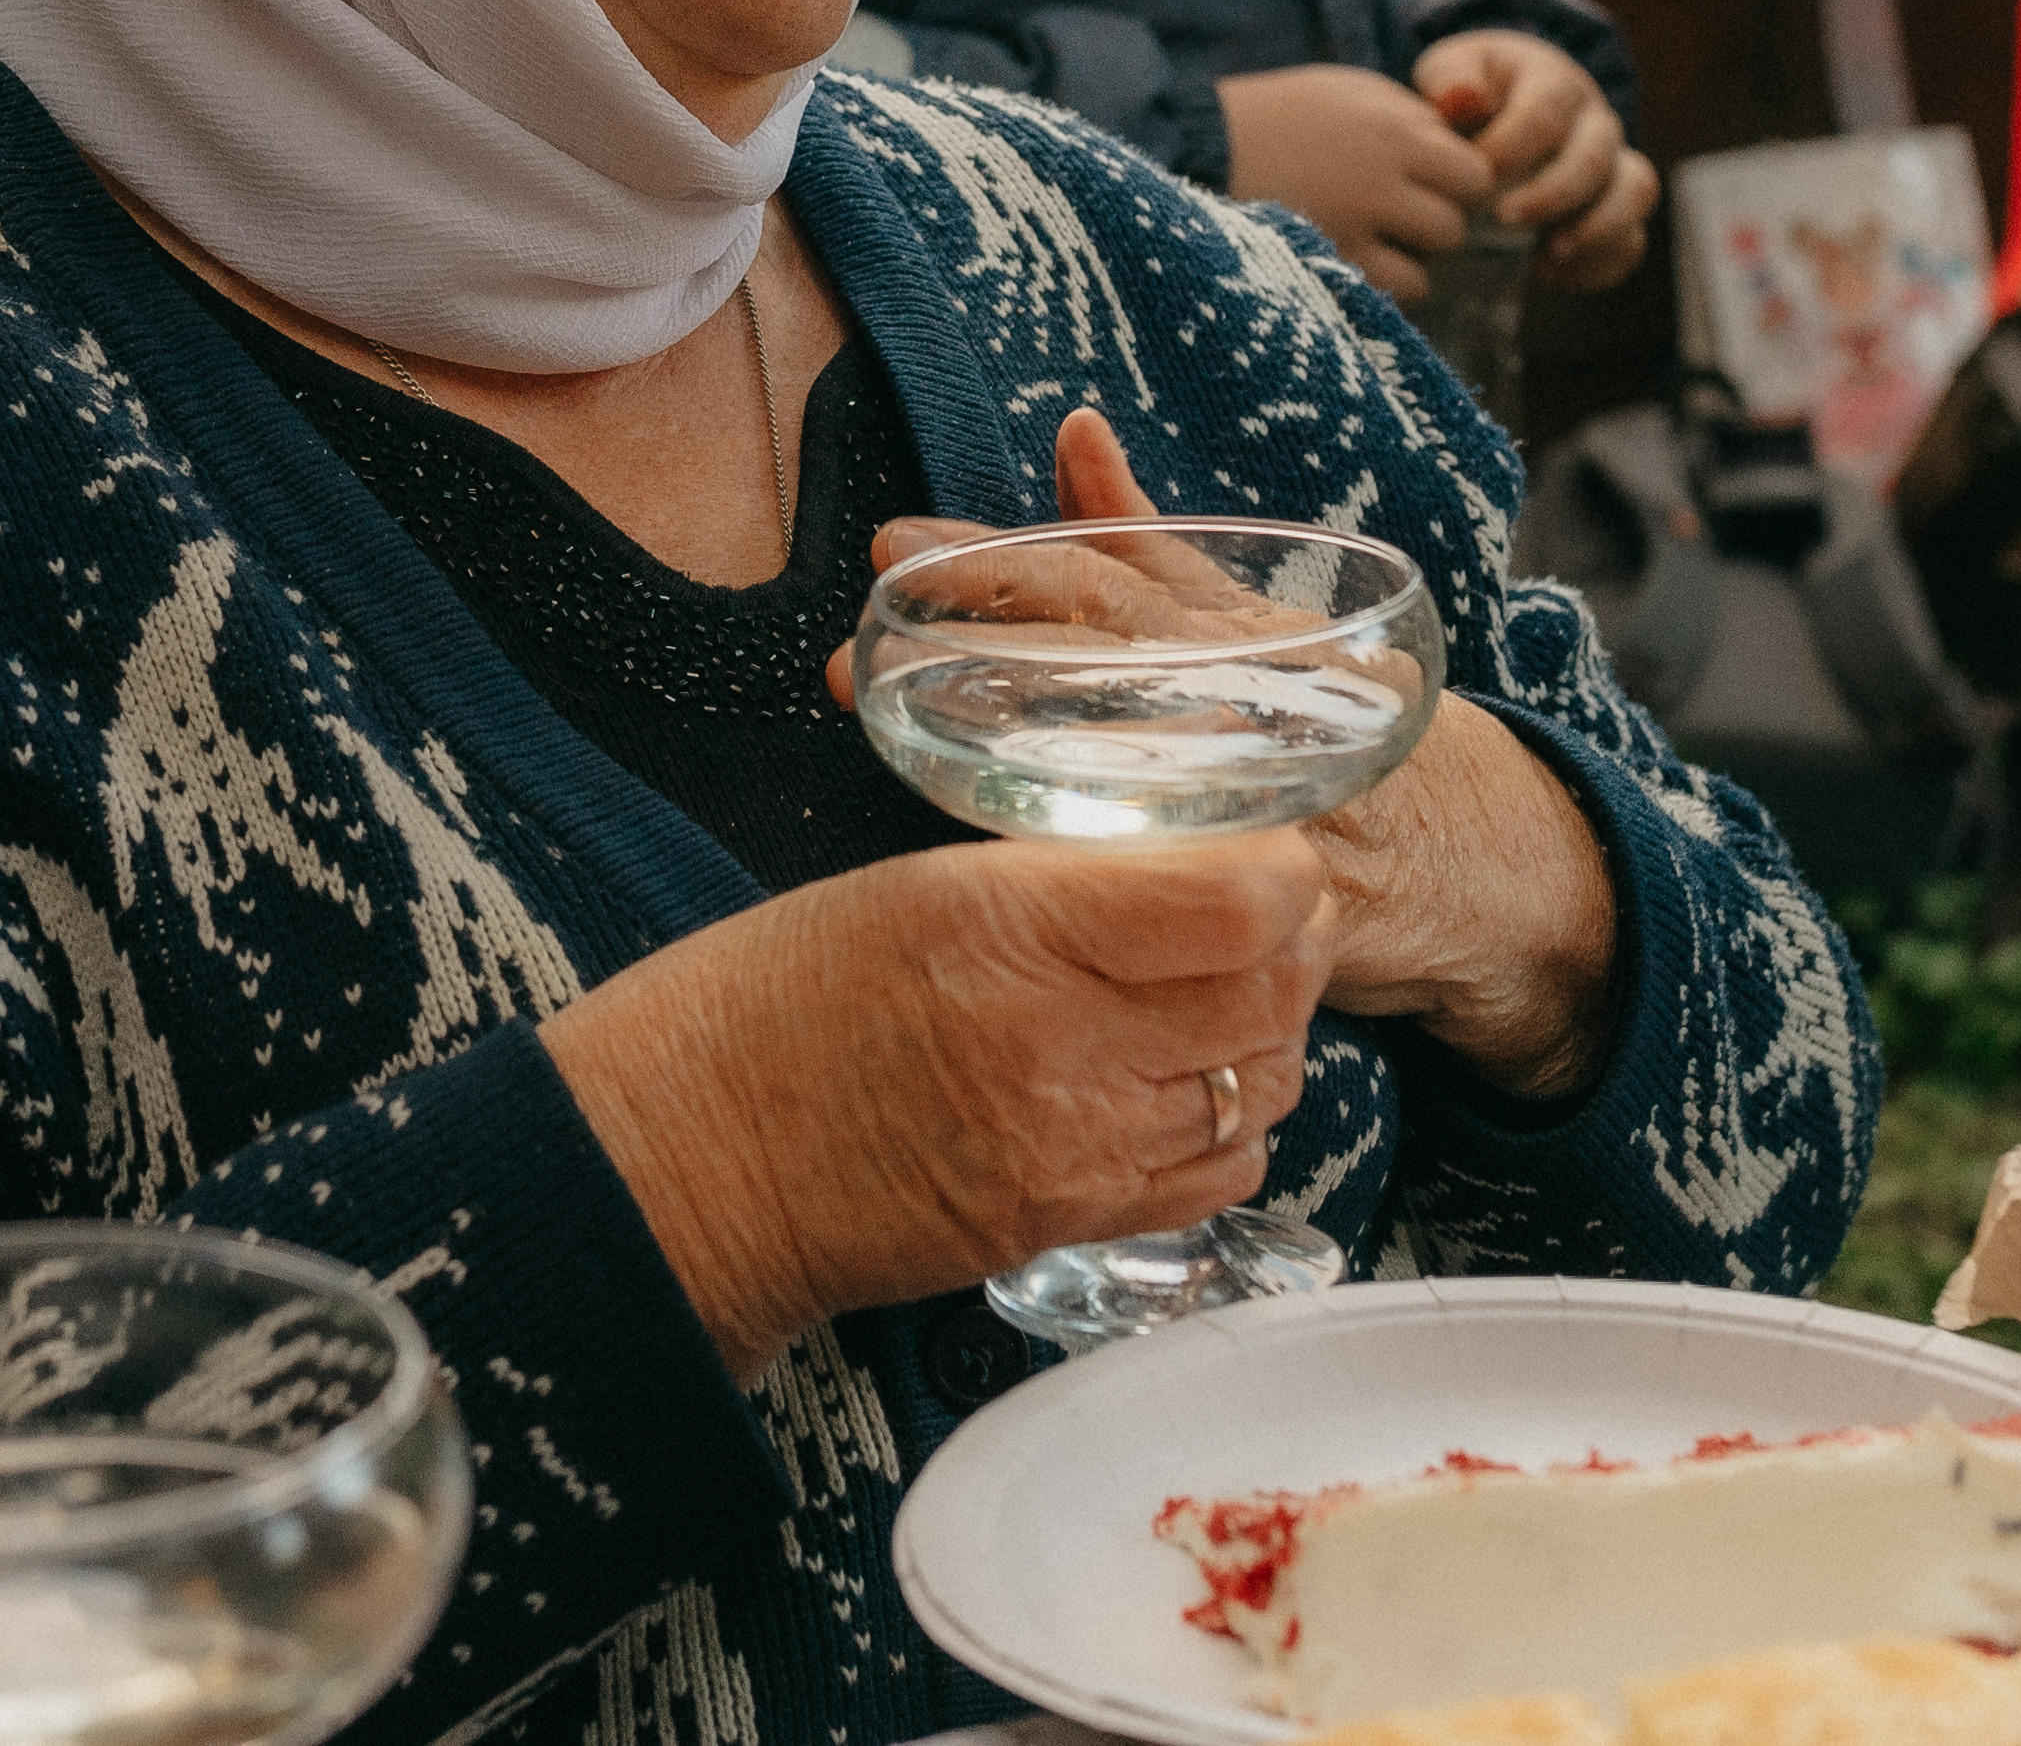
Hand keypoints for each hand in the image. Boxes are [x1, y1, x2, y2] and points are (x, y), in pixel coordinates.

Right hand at [540, 828, 1330, 1385]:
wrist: (683, 1163)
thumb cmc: (772, 1001)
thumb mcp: (918, 880)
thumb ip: (1065, 873)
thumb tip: (1191, 858)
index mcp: (1009, 930)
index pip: (1239, 903)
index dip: (1281, 864)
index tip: (1268, 841)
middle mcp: (1058, 1050)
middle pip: (1272, 994)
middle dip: (1291, 939)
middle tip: (1264, 901)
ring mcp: (1071, 1154)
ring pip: (1263, 1086)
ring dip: (1266, 1027)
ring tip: (1221, 983)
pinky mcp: (1066, 1226)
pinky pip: (1217, 1171)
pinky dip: (1231, 1116)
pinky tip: (1185, 1074)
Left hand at [838, 411, 1619, 1103]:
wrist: (1470, 857)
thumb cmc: (1326, 716)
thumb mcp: (1249, 614)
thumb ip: (1152, 537)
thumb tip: (1075, 428)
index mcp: (1236, 626)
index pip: (1100, 575)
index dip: (989, 560)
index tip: (891, 545)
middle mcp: (1249, 696)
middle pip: (1096, 652)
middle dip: (972, 636)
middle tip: (866, 629)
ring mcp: (1258, 794)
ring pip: (1113, 751)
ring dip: (988, 728)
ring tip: (887, 707)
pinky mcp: (1262, 891)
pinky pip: (1155, 869)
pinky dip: (1078, 849)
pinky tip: (997, 831)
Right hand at [1215, 64, 1493, 301]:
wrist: (1198, 146)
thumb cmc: (1278, 115)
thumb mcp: (1348, 91)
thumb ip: (1410, 116)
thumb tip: (1465, 149)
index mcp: (1393, 125)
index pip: (1473, 169)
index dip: (1454, 180)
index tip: (1424, 181)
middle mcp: (1385, 172)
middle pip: (1462, 213)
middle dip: (1437, 214)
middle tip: (1398, 212)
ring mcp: (1358, 219)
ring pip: (1435, 255)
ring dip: (1413, 252)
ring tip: (1374, 237)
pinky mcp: (1331, 258)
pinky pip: (1401, 287)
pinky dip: (1386, 280)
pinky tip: (1354, 259)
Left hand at [1411, 32, 1657, 292]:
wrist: (1495, 112)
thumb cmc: (1469, 95)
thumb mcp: (1449, 73)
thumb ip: (1450, 82)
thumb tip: (1461, 97)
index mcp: (1553, 82)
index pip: (1548, 112)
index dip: (1514, 146)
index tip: (1478, 173)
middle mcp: (1594, 121)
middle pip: (1596, 157)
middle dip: (1552, 194)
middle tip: (1503, 218)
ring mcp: (1614, 164)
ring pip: (1636, 191)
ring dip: (1597, 229)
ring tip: (1550, 256)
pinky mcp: (1617, 208)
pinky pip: (1631, 240)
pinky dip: (1599, 264)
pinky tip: (1550, 273)